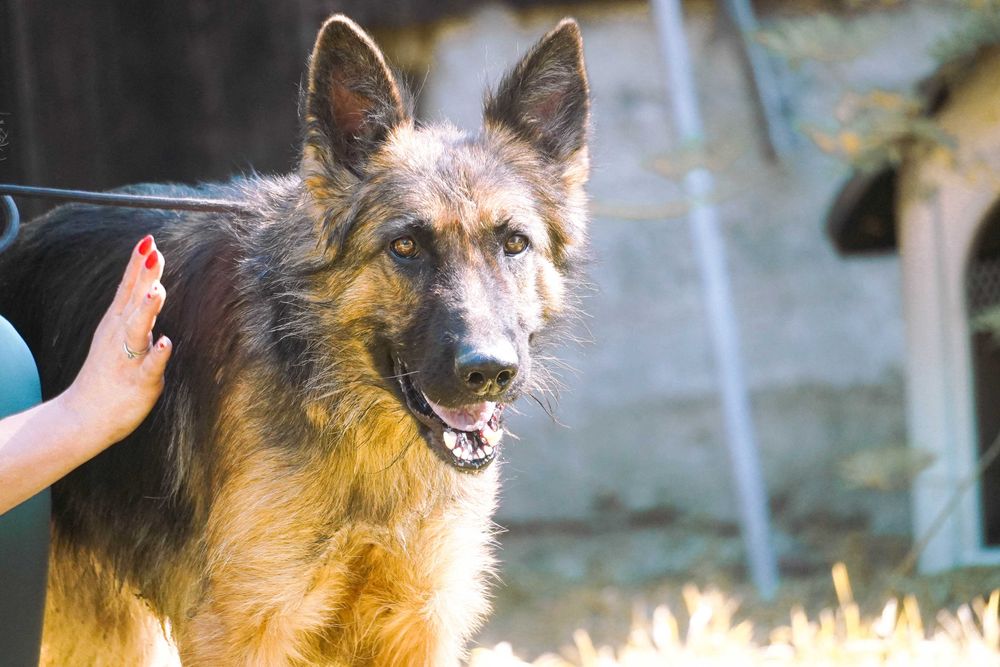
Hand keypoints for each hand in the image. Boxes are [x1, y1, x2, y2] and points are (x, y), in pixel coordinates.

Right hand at [59, 235, 172, 445]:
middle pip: (133, 301)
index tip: (148, 240)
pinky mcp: (139, 382)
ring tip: (157, 291)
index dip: (137, 264)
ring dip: (147, 310)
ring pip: (138, 330)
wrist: (84, 416)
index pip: (128, 288)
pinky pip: (150, 367)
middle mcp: (120, 336)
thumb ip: (136, 308)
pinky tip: (166, 343)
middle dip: (143, 276)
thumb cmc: (107, 372)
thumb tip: (152, 280)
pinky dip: (158, 355)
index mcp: (117, 323)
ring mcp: (128, 358)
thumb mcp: (117, 334)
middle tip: (153, 251)